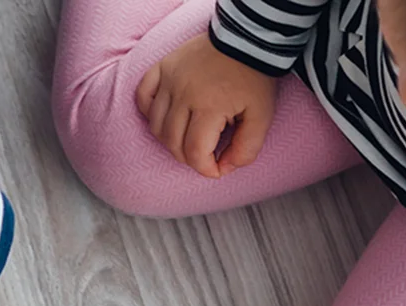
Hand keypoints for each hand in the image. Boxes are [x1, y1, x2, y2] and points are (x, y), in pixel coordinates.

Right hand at [136, 35, 278, 176]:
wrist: (247, 36)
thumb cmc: (254, 77)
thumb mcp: (262, 116)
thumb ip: (246, 149)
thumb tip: (224, 169)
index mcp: (210, 106)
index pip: (195, 153)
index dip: (206, 169)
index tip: (216, 168)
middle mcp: (185, 94)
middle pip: (173, 144)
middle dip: (189, 157)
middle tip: (204, 152)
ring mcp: (171, 79)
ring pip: (156, 126)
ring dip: (170, 139)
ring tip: (187, 136)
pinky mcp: (163, 67)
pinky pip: (143, 96)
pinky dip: (150, 112)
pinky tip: (166, 117)